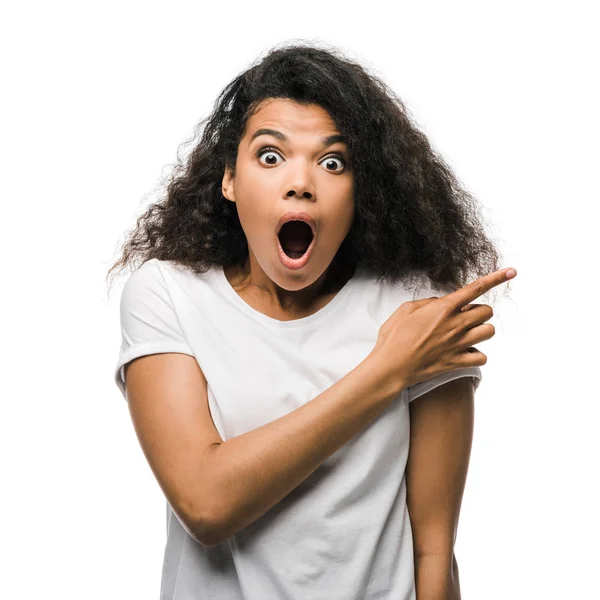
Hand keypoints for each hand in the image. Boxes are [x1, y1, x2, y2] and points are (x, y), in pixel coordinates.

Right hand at [370, 267, 516, 393]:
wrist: (391, 367)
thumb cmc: (394, 337)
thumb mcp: (405, 309)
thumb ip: (428, 302)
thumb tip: (441, 302)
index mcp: (443, 308)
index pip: (476, 288)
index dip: (496, 277)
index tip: (512, 271)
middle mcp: (455, 325)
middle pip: (487, 311)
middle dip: (479, 311)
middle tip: (464, 316)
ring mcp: (458, 344)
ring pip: (489, 332)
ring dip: (480, 330)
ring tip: (466, 333)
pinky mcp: (457, 362)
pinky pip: (482, 357)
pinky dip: (476, 354)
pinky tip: (464, 352)